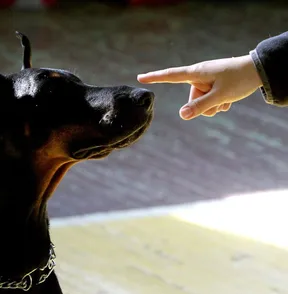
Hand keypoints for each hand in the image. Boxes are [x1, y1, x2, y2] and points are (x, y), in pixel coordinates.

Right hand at [137, 55, 262, 119]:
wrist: (260, 70)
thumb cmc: (240, 79)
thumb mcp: (220, 96)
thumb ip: (200, 107)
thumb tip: (182, 116)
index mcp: (196, 73)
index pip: (171, 75)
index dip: (155, 77)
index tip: (140, 77)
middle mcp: (199, 76)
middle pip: (192, 99)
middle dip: (205, 106)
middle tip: (221, 102)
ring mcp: (207, 80)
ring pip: (202, 102)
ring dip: (214, 106)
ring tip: (227, 100)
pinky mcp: (214, 84)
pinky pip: (210, 100)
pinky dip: (218, 103)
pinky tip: (229, 99)